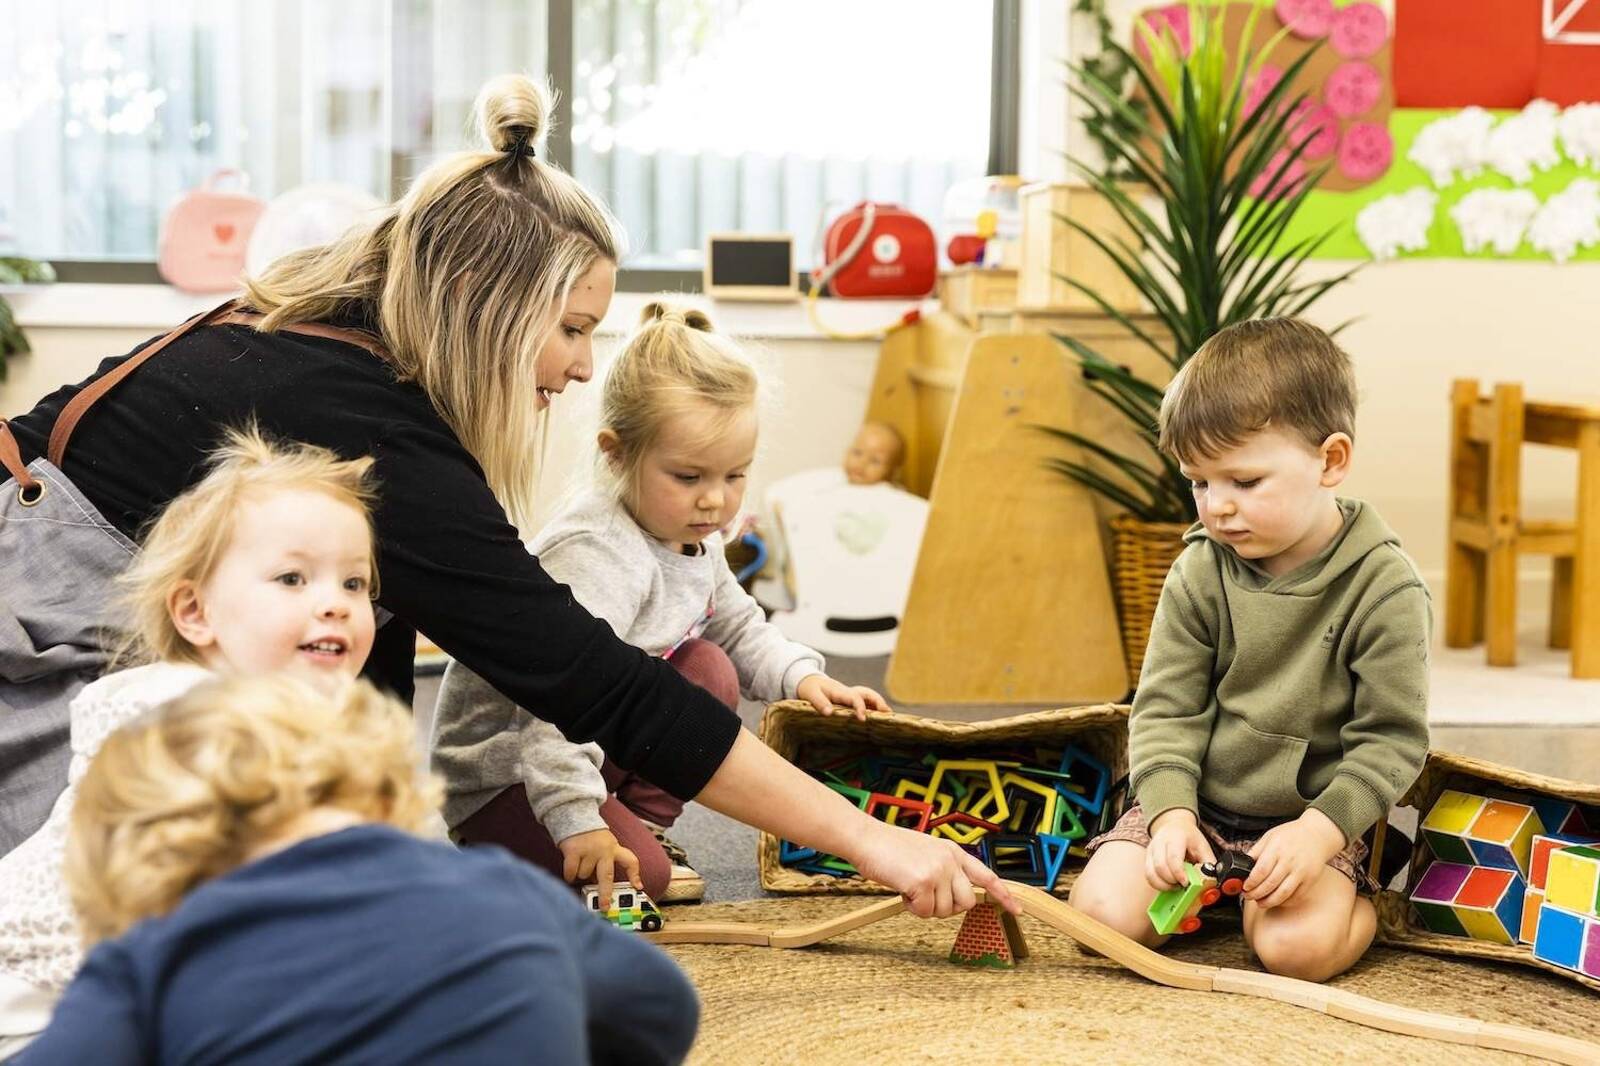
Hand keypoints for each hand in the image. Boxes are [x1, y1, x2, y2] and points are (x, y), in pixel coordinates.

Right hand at [558, 828, 641, 909]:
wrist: (575, 815)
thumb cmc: (591, 836)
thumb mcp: (605, 845)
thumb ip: (606, 863)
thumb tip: (601, 887)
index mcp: (614, 848)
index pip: (630, 861)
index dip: (635, 875)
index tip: (638, 887)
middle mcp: (604, 849)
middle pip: (607, 876)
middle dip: (606, 894)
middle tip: (605, 906)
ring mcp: (589, 850)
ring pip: (585, 875)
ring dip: (581, 875)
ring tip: (580, 863)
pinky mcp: (573, 850)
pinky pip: (571, 873)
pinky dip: (570, 875)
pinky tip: (571, 869)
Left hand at [796, 673, 891, 720]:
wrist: (810, 681)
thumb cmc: (810, 688)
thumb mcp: (811, 694)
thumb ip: (819, 703)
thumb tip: (829, 713)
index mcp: (840, 691)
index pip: (854, 697)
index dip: (860, 707)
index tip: (863, 719)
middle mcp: (848, 692)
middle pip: (868, 694)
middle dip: (878, 702)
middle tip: (887, 714)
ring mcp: (851, 695)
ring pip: (869, 696)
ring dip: (879, 704)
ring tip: (888, 716)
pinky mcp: (851, 699)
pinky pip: (866, 702)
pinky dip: (874, 708)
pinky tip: (879, 718)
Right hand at [849, 820, 1018, 917]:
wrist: (865, 838)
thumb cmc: (889, 847)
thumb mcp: (925, 851)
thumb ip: (944, 869)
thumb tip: (952, 897)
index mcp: (953, 851)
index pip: (986, 875)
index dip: (1003, 894)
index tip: (1016, 909)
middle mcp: (950, 860)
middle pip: (966, 903)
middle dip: (947, 908)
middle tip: (925, 897)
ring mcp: (938, 871)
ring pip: (944, 911)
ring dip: (925, 907)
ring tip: (909, 887)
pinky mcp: (923, 882)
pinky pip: (924, 912)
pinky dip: (911, 907)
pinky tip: (902, 890)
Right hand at [1145, 808, 1215, 891]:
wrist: (1175, 825)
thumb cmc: (1190, 838)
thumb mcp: (1203, 847)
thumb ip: (1209, 864)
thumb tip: (1211, 881)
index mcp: (1176, 837)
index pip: (1173, 857)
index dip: (1179, 873)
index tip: (1185, 883)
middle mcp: (1160, 842)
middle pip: (1160, 867)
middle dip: (1172, 882)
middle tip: (1183, 885)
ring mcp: (1151, 850)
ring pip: (1151, 874)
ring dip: (1164, 885)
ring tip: (1175, 885)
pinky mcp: (1146, 858)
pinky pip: (1148, 876)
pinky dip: (1158, 884)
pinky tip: (1168, 884)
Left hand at [1244, 809, 1344, 908]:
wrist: (1317, 834)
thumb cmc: (1292, 835)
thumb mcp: (1270, 836)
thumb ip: (1256, 851)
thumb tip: (1243, 864)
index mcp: (1276, 849)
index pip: (1260, 871)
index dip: (1251, 882)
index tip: (1244, 887)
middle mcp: (1289, 861)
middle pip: (1270, 884)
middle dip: (1256, 894)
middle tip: (1249, 896)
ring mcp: (1301, 872)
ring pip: (1283, 894)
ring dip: (1269, 902)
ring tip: (1260, 902)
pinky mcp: (1310, 880)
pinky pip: (1296, 896)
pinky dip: (1284, 902)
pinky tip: (1276, 900)